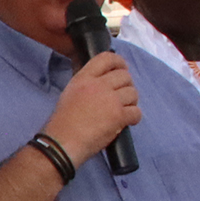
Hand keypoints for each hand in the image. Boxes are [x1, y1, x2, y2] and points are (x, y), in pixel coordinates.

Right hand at [41, 52, 140, 166]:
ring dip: (132, 101)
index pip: (106, 58)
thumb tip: (103, 81)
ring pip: (133, 93)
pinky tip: (127, 121)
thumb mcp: (70, 93)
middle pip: (125, 76)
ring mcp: (110, 100)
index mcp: (84, 78)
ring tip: (124, 109)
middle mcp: (98, 85)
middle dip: (127, 85)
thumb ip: (87, 84)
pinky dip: (134, 117)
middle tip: (123, 96)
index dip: (119, 61)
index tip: (122, 68)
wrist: (63, 142)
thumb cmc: (63, 122)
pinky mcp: (118, 116)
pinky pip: (136, 112)